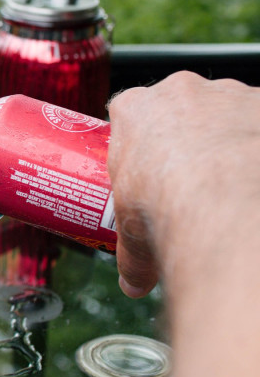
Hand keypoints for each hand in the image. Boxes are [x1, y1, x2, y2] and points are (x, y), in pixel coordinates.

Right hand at [107, 71, 259, 296]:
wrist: (227, 205)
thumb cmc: (169, 205)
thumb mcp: (133, 237)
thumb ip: (133, 255)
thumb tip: (133, 283)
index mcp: (136, 110)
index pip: (129, 113)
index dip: (137, 141)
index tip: (145, 165)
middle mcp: (181, 92)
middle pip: (181, 107)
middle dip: (186, 136)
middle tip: (190, 178)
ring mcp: (229, 94)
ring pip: (228, 111)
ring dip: (230, 140)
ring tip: (234, 184)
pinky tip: (257, 180)